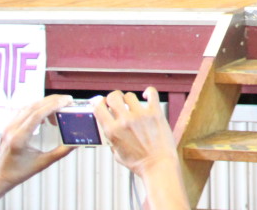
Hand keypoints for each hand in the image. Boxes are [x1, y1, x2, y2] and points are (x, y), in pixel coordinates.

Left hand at [0, 94, 73, 205]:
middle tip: (68, 100)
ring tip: (60, 108)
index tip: (67, 101)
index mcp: (19, 139)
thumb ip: (61, 152)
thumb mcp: (42, 163)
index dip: (53, 105)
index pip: (37, 115)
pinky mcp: (9, 126)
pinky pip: (24, 111)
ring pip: (29, 106)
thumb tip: (77, 143)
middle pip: (34, 106)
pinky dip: (38, 108)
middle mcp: (12, 130)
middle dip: (53, 100)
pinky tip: (46, 115)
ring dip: (46, 104)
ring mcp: (9, 127)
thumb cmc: (18, 172)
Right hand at [94, 88, 187, 208]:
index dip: (98, 103)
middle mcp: (125, 121)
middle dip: (112, 98)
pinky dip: (148, 92)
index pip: (98, 108)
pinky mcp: (155, 113)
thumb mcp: (117, 154)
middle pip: (113, 97)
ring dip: (129, 99)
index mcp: (112, 131)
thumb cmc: (139, 163)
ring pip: (130, 96)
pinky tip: (147, 95)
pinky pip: (152, 93)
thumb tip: (111, 131)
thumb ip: (112, 140)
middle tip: (116, 101)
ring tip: (132, 105)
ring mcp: (140, 116)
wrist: (158, 165)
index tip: (101, 102)